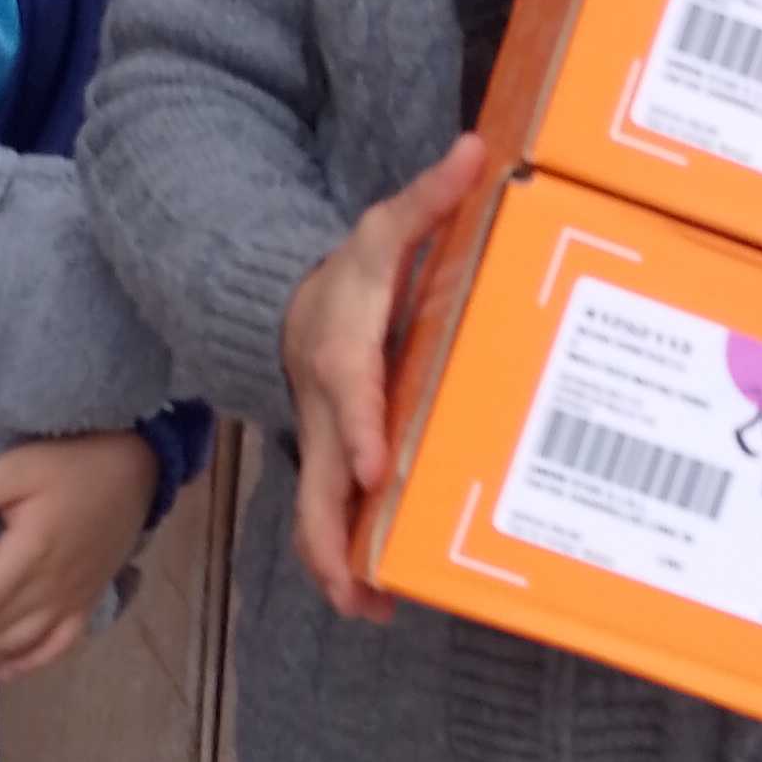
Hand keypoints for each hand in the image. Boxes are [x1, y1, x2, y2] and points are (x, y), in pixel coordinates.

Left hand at [0, 429, 158, 679]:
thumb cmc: (72, 463)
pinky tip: (2, 669)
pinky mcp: (89, 602)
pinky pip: (58, 646)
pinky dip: (28, 663)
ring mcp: (75, 599)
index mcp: (32, 554)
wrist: (136, 469)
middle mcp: (54, 587)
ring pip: (20, 642)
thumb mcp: (16, 466)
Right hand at [282, 134, 487, 622]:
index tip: (379, 470)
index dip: (362, 432)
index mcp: (342, 353)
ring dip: (335, 565)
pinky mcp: (331, 466)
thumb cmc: (351, 274)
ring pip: (316, 512)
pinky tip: (379, 595)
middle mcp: (326, 410)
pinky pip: (331, 517)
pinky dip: (346, 558)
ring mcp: (323, 444)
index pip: (349, 395)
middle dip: (332, 538)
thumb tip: (473, 151)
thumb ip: (428, 199)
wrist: (288, 303)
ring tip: (371, 610)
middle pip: (317, 480)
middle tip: (361, 587)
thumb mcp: (385, 229)